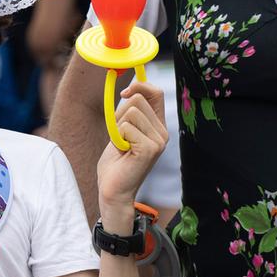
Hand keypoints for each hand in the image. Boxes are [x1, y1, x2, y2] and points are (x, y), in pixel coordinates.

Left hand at [95, 79, 167, 211]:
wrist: (113, 191)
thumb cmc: (116, 163)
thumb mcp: (122, 131)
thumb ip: (130, 113)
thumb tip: (130, 89)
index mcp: (158, 127)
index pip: (156, 93)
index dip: (139, 86)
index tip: (124, 94)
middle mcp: (163, 132)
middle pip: (138, 99)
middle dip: (120, 114)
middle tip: (120, 137)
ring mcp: (158, 141)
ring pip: (131, 112)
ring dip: (118, 127)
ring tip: (122, 146)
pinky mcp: (150, 149)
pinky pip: (126, 127)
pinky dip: (118, 137)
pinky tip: (123, 153)